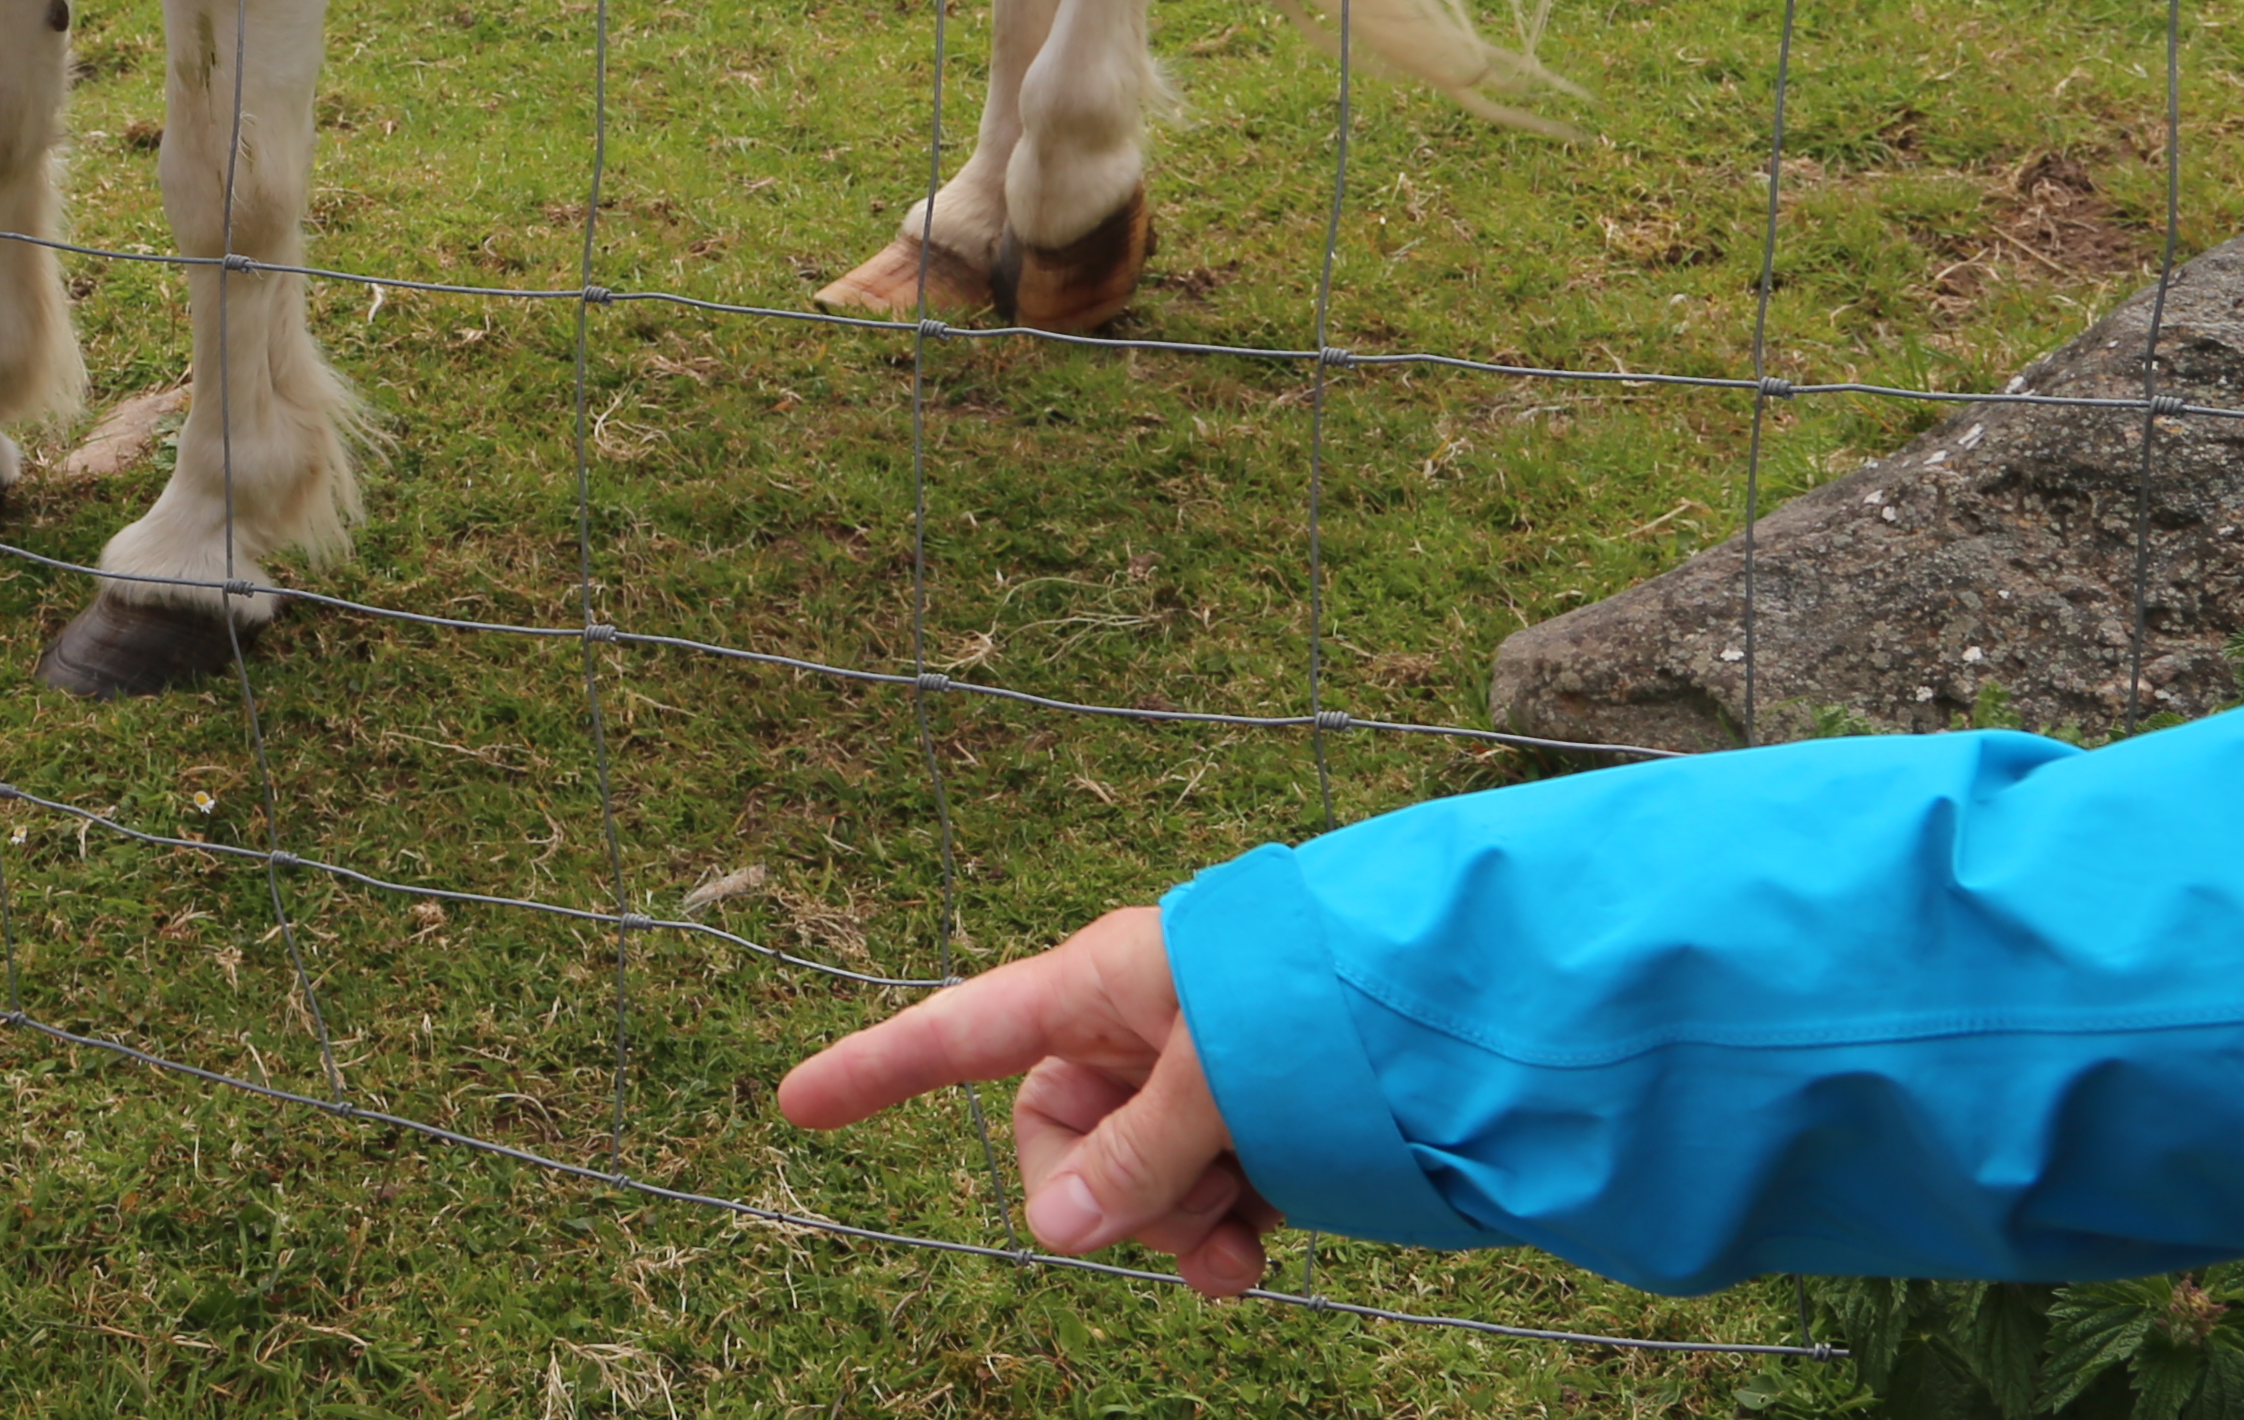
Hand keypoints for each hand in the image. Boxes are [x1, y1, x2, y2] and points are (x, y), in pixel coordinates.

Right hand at [774, 905, 1273, 1297]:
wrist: (1449, 1009)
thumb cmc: (1315, 1003)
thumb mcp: (1213, 1080)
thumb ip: (1131, 1158)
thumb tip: (1053, 1232)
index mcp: (1096, 986)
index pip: (956, 1034)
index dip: (874, 1070)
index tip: (794, 1106)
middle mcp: (1132, 1034)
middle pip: (1053, 1138)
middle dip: (1103, 1196)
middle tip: (1182, 1215)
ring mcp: (1190, 1085)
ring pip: (1129, 1184)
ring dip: (1174, 1228)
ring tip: (1246, 1246)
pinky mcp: (1249, 1128)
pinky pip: (1194, 1201)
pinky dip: (1218, 1236)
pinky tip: (1263, 1256)